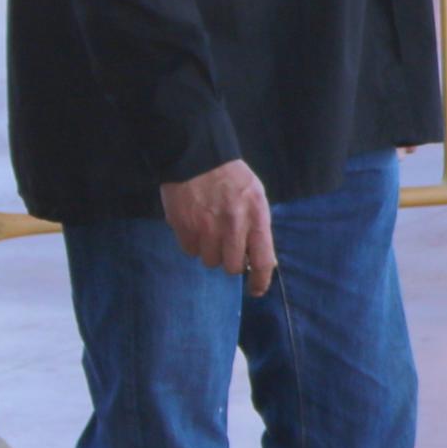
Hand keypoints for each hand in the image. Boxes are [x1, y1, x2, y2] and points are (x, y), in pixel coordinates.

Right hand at [161, 161, 276, 295]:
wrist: (198, 157)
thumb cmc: (232, 178)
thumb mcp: (256, 198)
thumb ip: (259, 228)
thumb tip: (262, 261)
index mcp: (255, 218)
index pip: (262, 262)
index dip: (260, 282)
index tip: (256, 290)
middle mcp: (232, 226)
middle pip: (232, 267)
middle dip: (231, 262)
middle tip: (228, 247)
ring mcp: (206, 227)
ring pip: (209, 261)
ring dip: (211, 252)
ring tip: (210, 231)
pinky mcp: (183, 226)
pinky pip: (190, 250)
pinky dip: (193, 243)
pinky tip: (195, 226)